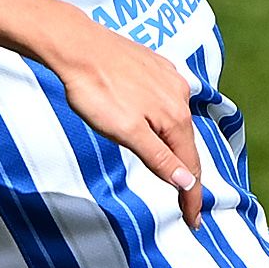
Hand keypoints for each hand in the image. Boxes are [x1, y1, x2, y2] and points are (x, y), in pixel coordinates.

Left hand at [39, 18, 209, 226]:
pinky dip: (167, 124)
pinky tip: (160, 128)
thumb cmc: (96, 90)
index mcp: (175, 117)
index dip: (192, 198)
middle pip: (187, 146)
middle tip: (186, 207)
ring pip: (178, 123)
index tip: (193, 222)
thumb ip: (158, 157)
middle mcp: (179, 96)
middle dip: (187, 178)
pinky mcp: (155, 66)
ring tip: (176, 173)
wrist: (76, 45)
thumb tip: (187, 182)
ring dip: (178, 150)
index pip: (190, 168)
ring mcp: (169, 78)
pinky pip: (168, 103)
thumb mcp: (126, 132)